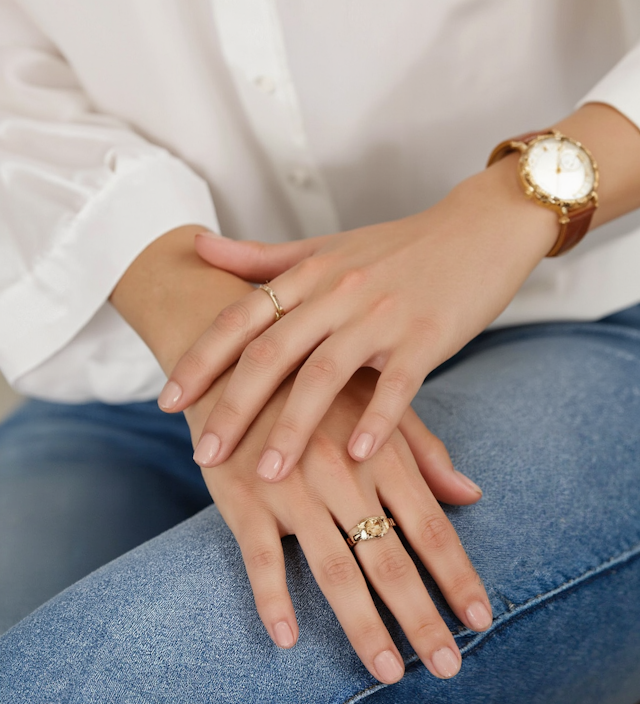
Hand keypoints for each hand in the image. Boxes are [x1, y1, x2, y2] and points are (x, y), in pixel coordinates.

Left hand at [161, 159, 556, 479]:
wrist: (479, 228)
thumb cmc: (397, 247)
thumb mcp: (325, 248)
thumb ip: (260, 256)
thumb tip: (196, 247)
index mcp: (309, 273)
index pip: (241, 318)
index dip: (200, 360)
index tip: (168, 402)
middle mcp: (338, 292)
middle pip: (272, 352)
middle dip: (232, 406)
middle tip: (203, 455)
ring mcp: (382, 314)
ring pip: (325, 374)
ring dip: (293, 427)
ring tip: (267, 475)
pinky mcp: (428, 336)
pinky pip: (396, 384)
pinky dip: (377, 420)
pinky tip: (359, 457)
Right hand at [186, 368, 491, 683]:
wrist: (235, 358)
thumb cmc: (316, 388)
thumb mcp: (376, 403)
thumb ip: (424, 451)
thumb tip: (472, 493)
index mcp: (380, 453)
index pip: (430, 527)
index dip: (458, 576)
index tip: (482, 621)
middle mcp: (343, 474)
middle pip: (390, 559)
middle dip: (423, 617)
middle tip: (449, 668)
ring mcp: (291, 489)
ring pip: (334, 569)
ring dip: (364, 625)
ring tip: (389, 671)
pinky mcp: (242, 498)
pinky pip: (259, 558)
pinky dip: (272, 599)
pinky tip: (288, 639)